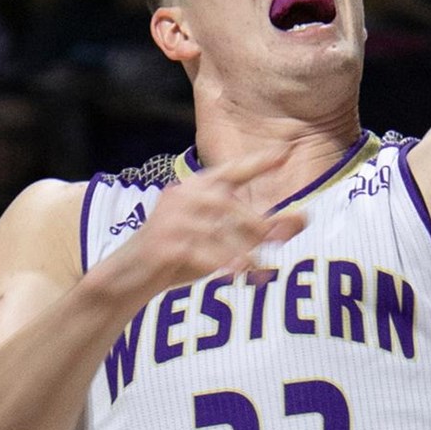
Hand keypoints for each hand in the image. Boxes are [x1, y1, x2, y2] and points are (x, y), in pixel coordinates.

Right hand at [117, 147, 306, 295]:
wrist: (128, 277)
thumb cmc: (178, 256)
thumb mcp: (219, 242)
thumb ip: (256, 231)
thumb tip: (302, 219)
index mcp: (195, 188)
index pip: (231, 171)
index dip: (258, 162)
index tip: (285, 153)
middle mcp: (182, 196)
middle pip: (229, 205)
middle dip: (256, 226)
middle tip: (279, 243)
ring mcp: (171, 218)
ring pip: (218, 231)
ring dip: (243, 252)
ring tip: (260, 271)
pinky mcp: (164, 243)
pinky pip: (202, 252)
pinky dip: (222, 265)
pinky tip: (236, 275)